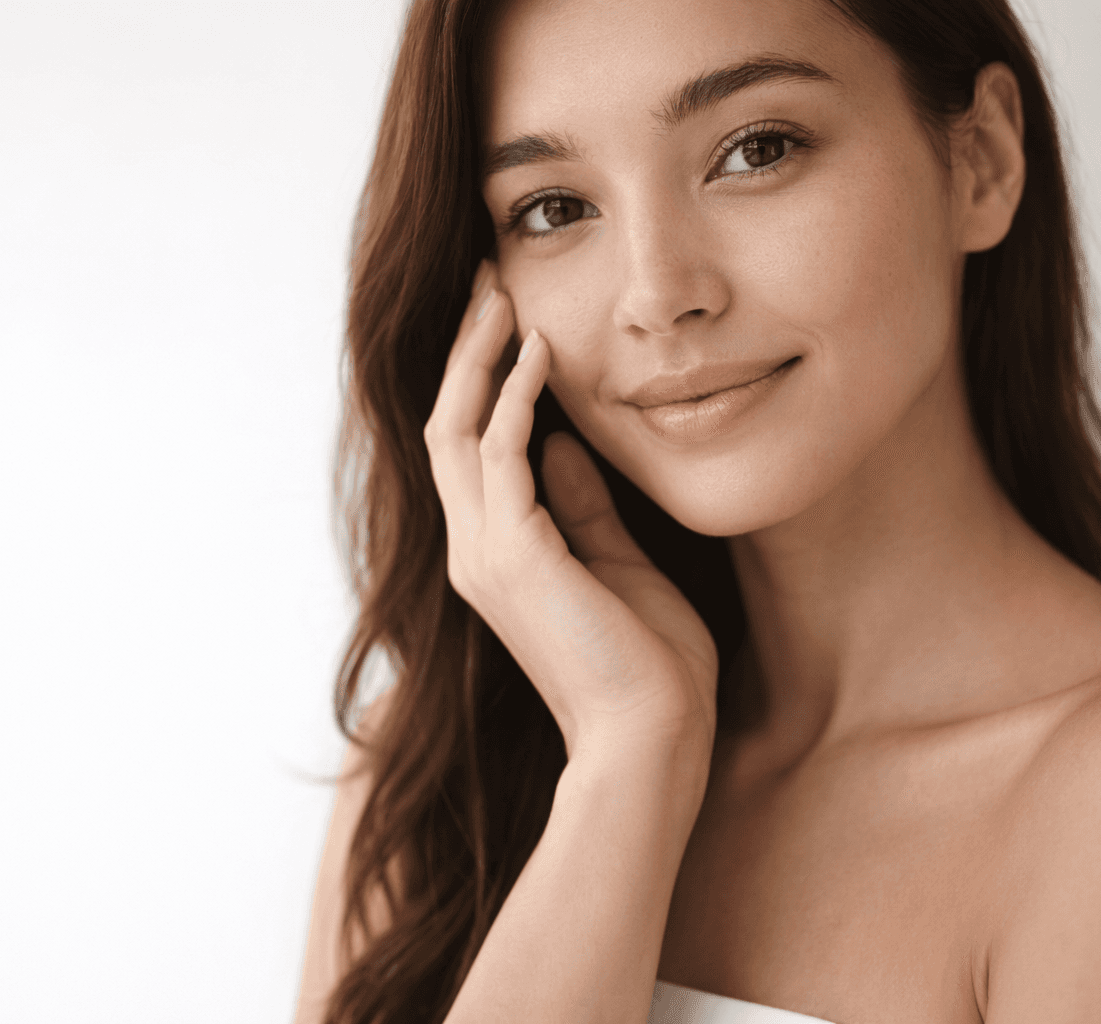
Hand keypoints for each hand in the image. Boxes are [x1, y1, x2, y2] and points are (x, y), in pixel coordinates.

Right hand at [423, 260, 718, 763]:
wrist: (653, 738)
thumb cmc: (648, 665)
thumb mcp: (618, 566)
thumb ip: (584, 508)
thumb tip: (565, 446)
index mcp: (496, 555)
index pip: (469, 448)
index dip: (479, 380)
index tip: (506, 321)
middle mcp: (474, 550)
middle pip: (447, 425)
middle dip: (466, 351)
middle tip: (487, 284)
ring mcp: (484, 554)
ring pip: (457, 429)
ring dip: (479, 358)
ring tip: (501, 297)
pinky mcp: (514, 555)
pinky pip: (499, 454)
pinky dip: (515, 399)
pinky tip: (540, 353)